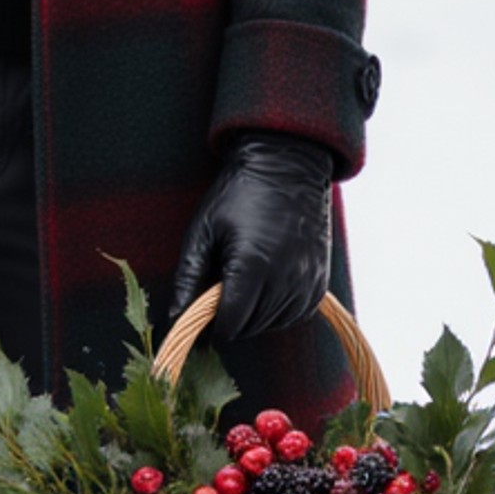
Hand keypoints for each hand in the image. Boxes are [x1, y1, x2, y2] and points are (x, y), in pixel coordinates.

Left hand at [167, 134, 333, 341]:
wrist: (285, 166)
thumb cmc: (237, 195)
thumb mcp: (203, 231)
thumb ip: (188, 279)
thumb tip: (174, 319)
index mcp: (252, 266)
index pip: (230, 324)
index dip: (212, 327)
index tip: (201, 316)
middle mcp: (285, 279)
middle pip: (250, 327)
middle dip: (230, 319)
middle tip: (218, 290)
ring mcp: (306, 282)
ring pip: (272, 324)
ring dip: (252, 316)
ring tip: (240, 282)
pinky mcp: (319, 283)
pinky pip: (294, 315)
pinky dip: (276, 311)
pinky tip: (263, 287)